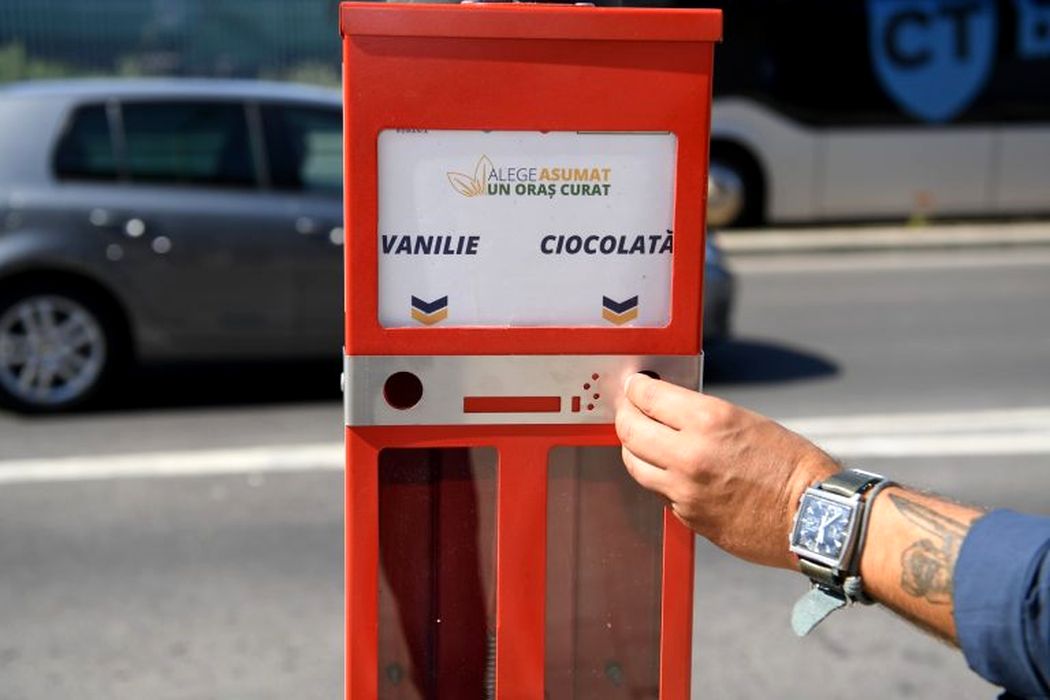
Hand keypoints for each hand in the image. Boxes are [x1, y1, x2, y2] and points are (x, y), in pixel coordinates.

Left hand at [614, 374, 840, 569]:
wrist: (813, 517)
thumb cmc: (791, 465)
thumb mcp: (747, 421)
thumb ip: (701, 415)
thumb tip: (667, 411)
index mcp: (708, 420)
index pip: (647, 396)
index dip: (636, 387)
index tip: (635, 384)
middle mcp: (689, 454)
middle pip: (629, 429)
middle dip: (625, 414)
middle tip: (629, 408)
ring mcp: (683, 489)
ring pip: (634, 463)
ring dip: (633, 448)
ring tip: (641, 439)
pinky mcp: (686, 516)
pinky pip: (656, 490)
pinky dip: (656, 476)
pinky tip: (668, 468)